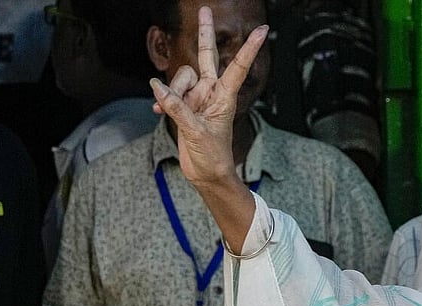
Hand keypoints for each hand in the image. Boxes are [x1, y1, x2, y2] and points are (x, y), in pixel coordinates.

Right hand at [150, 6, 267, 188]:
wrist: (206, 174)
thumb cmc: (212, 156)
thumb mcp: (197, 133)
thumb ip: (178, 109)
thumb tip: (159, 87)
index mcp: (225, 97)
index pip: (238, 66)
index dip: (248, 48)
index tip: (263, 30)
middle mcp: (211, 92)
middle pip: (207, 56)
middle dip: (204, 33)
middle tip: (205, 9)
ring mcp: (197, 98)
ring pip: (180, 78)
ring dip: (171, 91)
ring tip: (169, 111)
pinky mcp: (184, 106)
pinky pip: (168, 93)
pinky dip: (163, 100)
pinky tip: (159, 112)